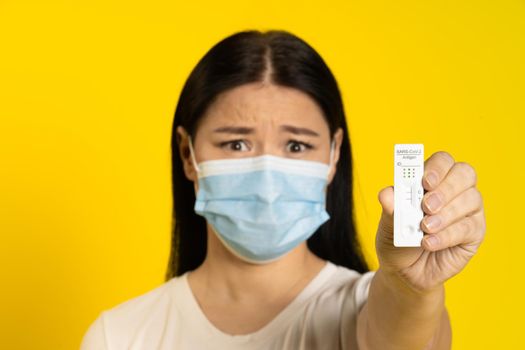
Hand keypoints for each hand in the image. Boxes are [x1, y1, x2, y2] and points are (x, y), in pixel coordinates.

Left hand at [375, 151, 485, 292]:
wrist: (404, 271)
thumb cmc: (397, 238)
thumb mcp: (388, 223)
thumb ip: (390, 207)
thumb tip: (386, 194)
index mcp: (432, 179)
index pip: (442, 161)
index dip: (436, 168)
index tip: (424, 181)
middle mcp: (454, 190)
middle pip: (464, 174)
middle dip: (445, 188)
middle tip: (426, 205)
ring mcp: (467, 210)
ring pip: (470, 199)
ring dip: (445, 214)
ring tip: (424, 228)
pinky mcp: (474, 232)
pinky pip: (468, 227)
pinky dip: (446, 235)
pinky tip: (429, 242)